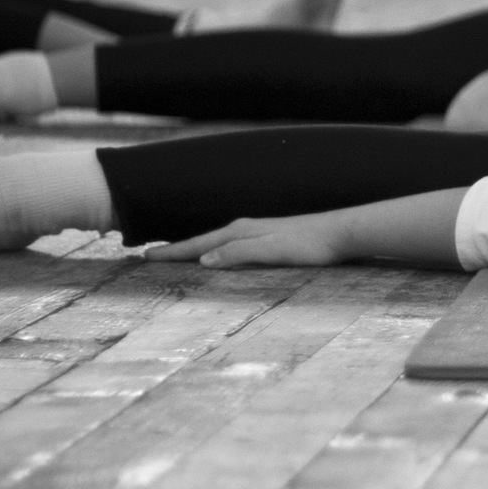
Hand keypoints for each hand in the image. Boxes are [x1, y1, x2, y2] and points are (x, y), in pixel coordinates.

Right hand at [147, 213, 349, 267]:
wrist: (341, 233)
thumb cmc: (309, 244)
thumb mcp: (272, 251)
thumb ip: (239, 254)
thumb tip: (204, 260)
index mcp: (241, 232)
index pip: (198, 244)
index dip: (173, 252)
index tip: (146, 256)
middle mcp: (245, 228)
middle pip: (203, 240)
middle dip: (178, 249)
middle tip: (151, 256)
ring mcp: (258, 231)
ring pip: (217, 241)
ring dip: (195, 248)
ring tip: (178, 255)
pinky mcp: (270, 238)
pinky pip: (232, 244)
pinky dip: (216, 249)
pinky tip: (221, 255)